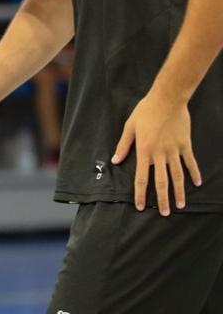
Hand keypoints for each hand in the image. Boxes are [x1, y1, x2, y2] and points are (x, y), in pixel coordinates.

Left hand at [112, 91, 201, 215]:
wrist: (167, 100)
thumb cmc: (145, 112)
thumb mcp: (130, 127)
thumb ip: (123, 145)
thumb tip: (115, 161)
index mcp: (144, 151)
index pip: (141, 177)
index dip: (140, 193)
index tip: (140, 206)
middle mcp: (160, 154)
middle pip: (161, 181)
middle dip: (162, 199)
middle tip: (164, 213)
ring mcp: (174, 150)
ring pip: (177, 176)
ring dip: (179, 191)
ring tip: (180, 205)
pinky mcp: (185, 145)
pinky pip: (190, 162)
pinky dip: (194, 173)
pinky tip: (197, 184)